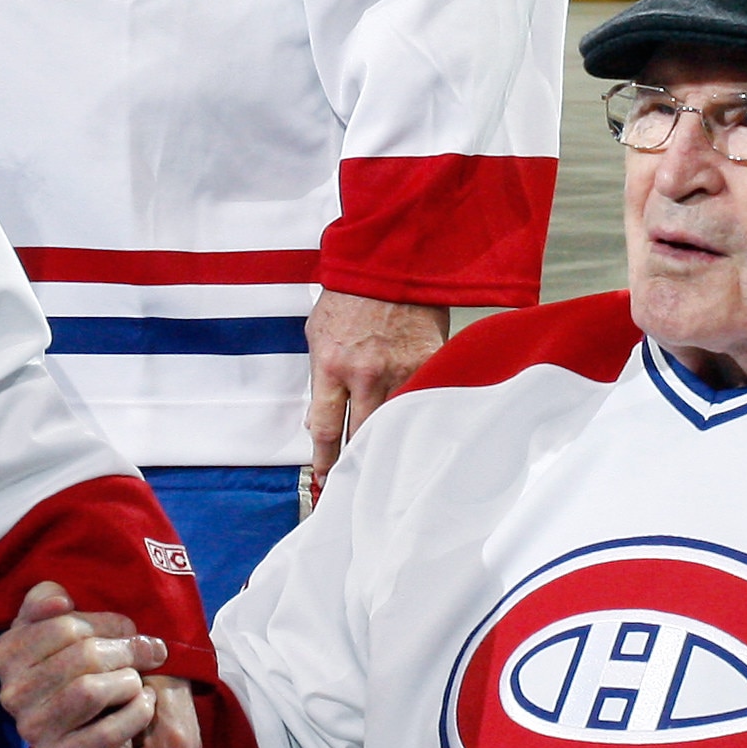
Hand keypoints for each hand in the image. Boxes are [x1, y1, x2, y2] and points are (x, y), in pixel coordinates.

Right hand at [0, 583, 202, 747]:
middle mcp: (10, 693)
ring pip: (90, 692)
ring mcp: (30, 729)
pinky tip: (143, 703)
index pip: (66, 625)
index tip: (128, 628)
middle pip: (83, 656)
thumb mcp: (48, 624)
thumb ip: (46, 600)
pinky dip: (135, 714)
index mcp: (4, 653)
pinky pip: (105, 733)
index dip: (107, 623)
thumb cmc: (66, 662)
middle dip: (125, 650)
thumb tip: (60, 600)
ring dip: (128, 681)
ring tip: (138, 678)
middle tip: (149, 651)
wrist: (73, 725)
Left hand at [305, 291, 448, 490]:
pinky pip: (422, 401)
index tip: (325, 478)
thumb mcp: (318, 333)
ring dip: (388, 448)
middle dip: (355, 464)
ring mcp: (400, 371)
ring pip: (393, 425)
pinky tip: (417, 438)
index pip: (325, 429)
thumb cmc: (350, 295)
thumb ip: (319, 377)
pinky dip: (418, 420)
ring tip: (386, 472)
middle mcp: (365, 374)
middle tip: (354, 486)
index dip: (324, 461)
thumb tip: (318, 419)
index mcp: (331, 366)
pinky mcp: (429, 364)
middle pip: (359, 437)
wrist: (390, 261)